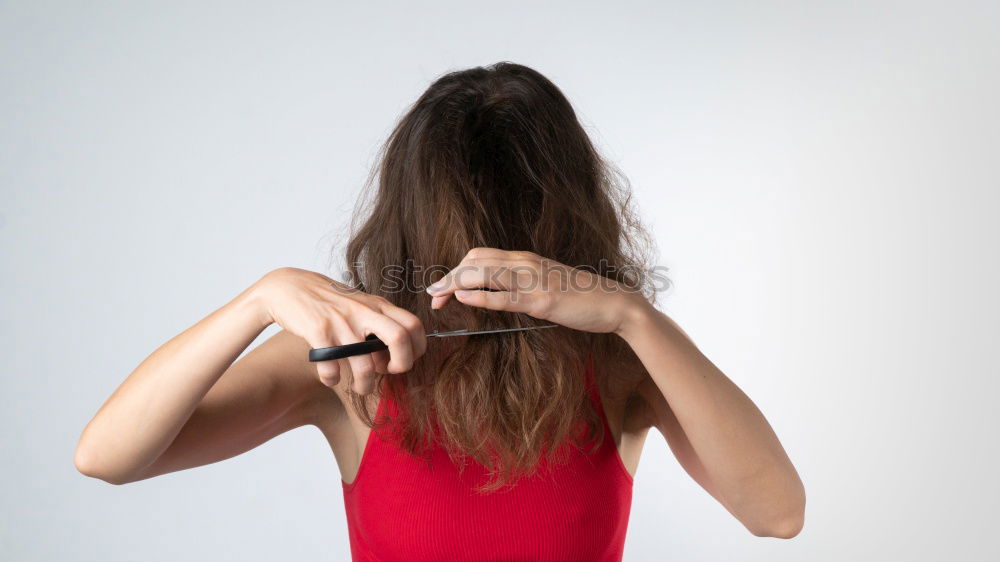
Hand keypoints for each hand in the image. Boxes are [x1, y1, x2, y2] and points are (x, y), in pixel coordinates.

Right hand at [251, 267, 425, 392]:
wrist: (287, 287)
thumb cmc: (328, 301)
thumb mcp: (360, 304)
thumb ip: (379, 324)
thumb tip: (394, 357)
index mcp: (377, 305)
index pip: (414, 324)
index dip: (416, 348)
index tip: (401, 359)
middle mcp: (363, 311)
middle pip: (400, 339)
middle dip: (401, 365)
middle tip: (389, 373)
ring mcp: (341, 321)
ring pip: (365, 364)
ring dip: (365, 384)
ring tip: (361, 388)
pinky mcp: (318, 331)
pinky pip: (331, 367)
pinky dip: (332, 379)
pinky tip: (330, 376)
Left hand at [425, 248, 649, 334]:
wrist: (614, 303)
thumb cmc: (580, 297)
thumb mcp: (545, 285)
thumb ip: (521, 285)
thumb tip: (496, 293)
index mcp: (525, 260)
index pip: (479, 256)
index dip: (455, 270)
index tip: (441, 288)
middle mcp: (526, 264)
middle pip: (475, 261)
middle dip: (449, 277)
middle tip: (432, 295)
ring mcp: (534, 281)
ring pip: (484, 273)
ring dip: (456, 284)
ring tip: (438, 297)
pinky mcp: (542, 300)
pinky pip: (504, 296)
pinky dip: (480, 297)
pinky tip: (463, 300)